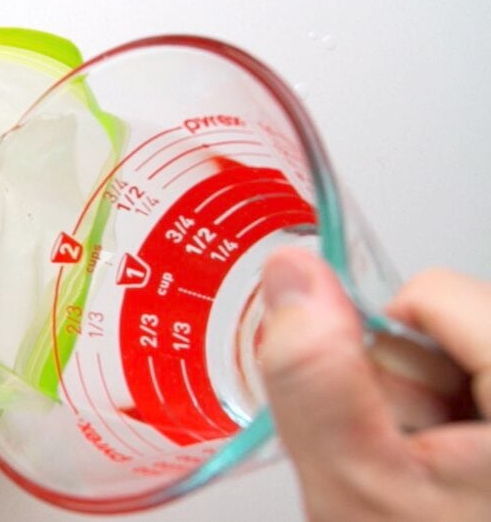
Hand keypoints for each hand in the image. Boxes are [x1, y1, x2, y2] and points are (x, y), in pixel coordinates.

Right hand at [259, 248, 489, 520]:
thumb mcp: (356, 485)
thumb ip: (317, 374)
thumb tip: (290, 274)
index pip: (433, 294)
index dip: (383, 355)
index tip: (387, 422)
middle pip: (444, 326)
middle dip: (406, 389)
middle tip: (413, 465)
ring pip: (454, 357)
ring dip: (425, 413)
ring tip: (434, 480)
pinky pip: (468, 389)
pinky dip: (450, 427)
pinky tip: (454, 479)